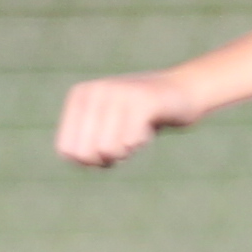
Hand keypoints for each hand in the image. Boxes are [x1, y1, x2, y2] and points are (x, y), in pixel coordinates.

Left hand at [55, 71, 196, 168]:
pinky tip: (149, 126)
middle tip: (124, 142)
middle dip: (107, 159)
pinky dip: (141, 142)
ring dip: (126, 150)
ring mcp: (118, 92)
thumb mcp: (106, 129)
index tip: (106, 147)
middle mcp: (95, 90)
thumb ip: (87, 147)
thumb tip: (82, 160)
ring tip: (136, 131)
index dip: (88, 161)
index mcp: (80, 96)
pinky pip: (130, 142)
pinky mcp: (142, 100)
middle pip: (86, 154)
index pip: (66, 150)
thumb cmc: (141, 117)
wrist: (184, 91)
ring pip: (108, 150)